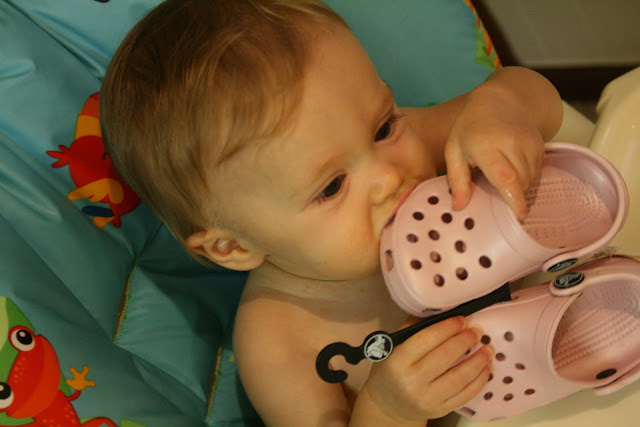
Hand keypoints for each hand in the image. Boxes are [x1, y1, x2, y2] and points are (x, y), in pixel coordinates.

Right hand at [356, 316, 492, 423]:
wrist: (389, 405)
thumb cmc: (391, 369)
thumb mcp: (393, 347)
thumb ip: (413, 328)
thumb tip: (440, 310)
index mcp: (397, 361)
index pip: (426, 339)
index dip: (447, 327)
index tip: (462, 319)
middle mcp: (411, 381)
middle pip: (445, 356)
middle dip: (465, 341)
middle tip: (477, 331)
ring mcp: (427, 398)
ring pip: (459, 377)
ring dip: (478, 361)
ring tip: (488, 348)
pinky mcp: (440, 410)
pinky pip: (465, 395)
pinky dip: (479, 381)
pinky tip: (485, 369)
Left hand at [444, 74, 547, 221]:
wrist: (498, 100)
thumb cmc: (470, 128)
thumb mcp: (454, 151)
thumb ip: (456, 180)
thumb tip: (459, 207)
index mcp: (486, 145)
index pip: (506, 176)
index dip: (513, 199)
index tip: (517, 216)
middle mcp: (511, 143)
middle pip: (521, 182)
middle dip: (513, 198)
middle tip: (501, 207)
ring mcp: (529, 142)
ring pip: (531, 178)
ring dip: (520, 189)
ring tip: (504, 186)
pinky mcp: (540, 144)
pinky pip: (537, 171)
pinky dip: (527, 179)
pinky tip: (513, 174)